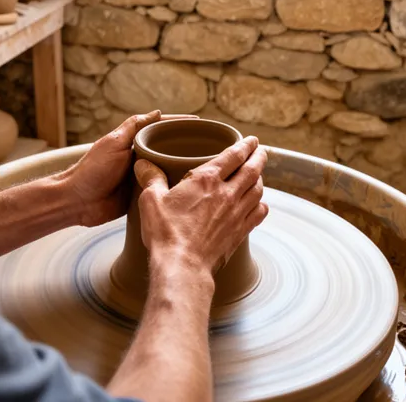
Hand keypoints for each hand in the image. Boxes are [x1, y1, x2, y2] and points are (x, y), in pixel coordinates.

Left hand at [61, 111, 196, 226]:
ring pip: (167, 170)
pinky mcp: (141, 196)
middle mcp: (140, 158)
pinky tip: (190, 189)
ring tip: (207, 167)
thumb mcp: (114, 142)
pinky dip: (173, 188)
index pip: (162, 130)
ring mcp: (141, 177)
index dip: (181, 126)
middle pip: (168, 150)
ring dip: (183, 169)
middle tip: (212, 147)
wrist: (77, 201)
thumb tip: (158, 112)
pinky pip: (161, 190)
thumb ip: (134, 127)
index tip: (201, 124)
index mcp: (134, 143)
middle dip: (187, 147)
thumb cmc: (92, 170)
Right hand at [134, 136, 268, 274]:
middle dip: (259, 157)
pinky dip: (261, 205)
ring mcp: (236, 214)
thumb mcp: (151, 200)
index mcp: (206, 180)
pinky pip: (258, 214)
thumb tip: (143, 163)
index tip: (251, 140)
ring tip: (259, 175)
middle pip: (252, 170)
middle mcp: (227, 193)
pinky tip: (258, 204)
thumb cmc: (166, 232)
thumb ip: (151, 178)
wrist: (183, 265)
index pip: (234, 155)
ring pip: (258, 190)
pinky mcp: (239, 232)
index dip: (245, 145)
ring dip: (261, 179)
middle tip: (262, 152)